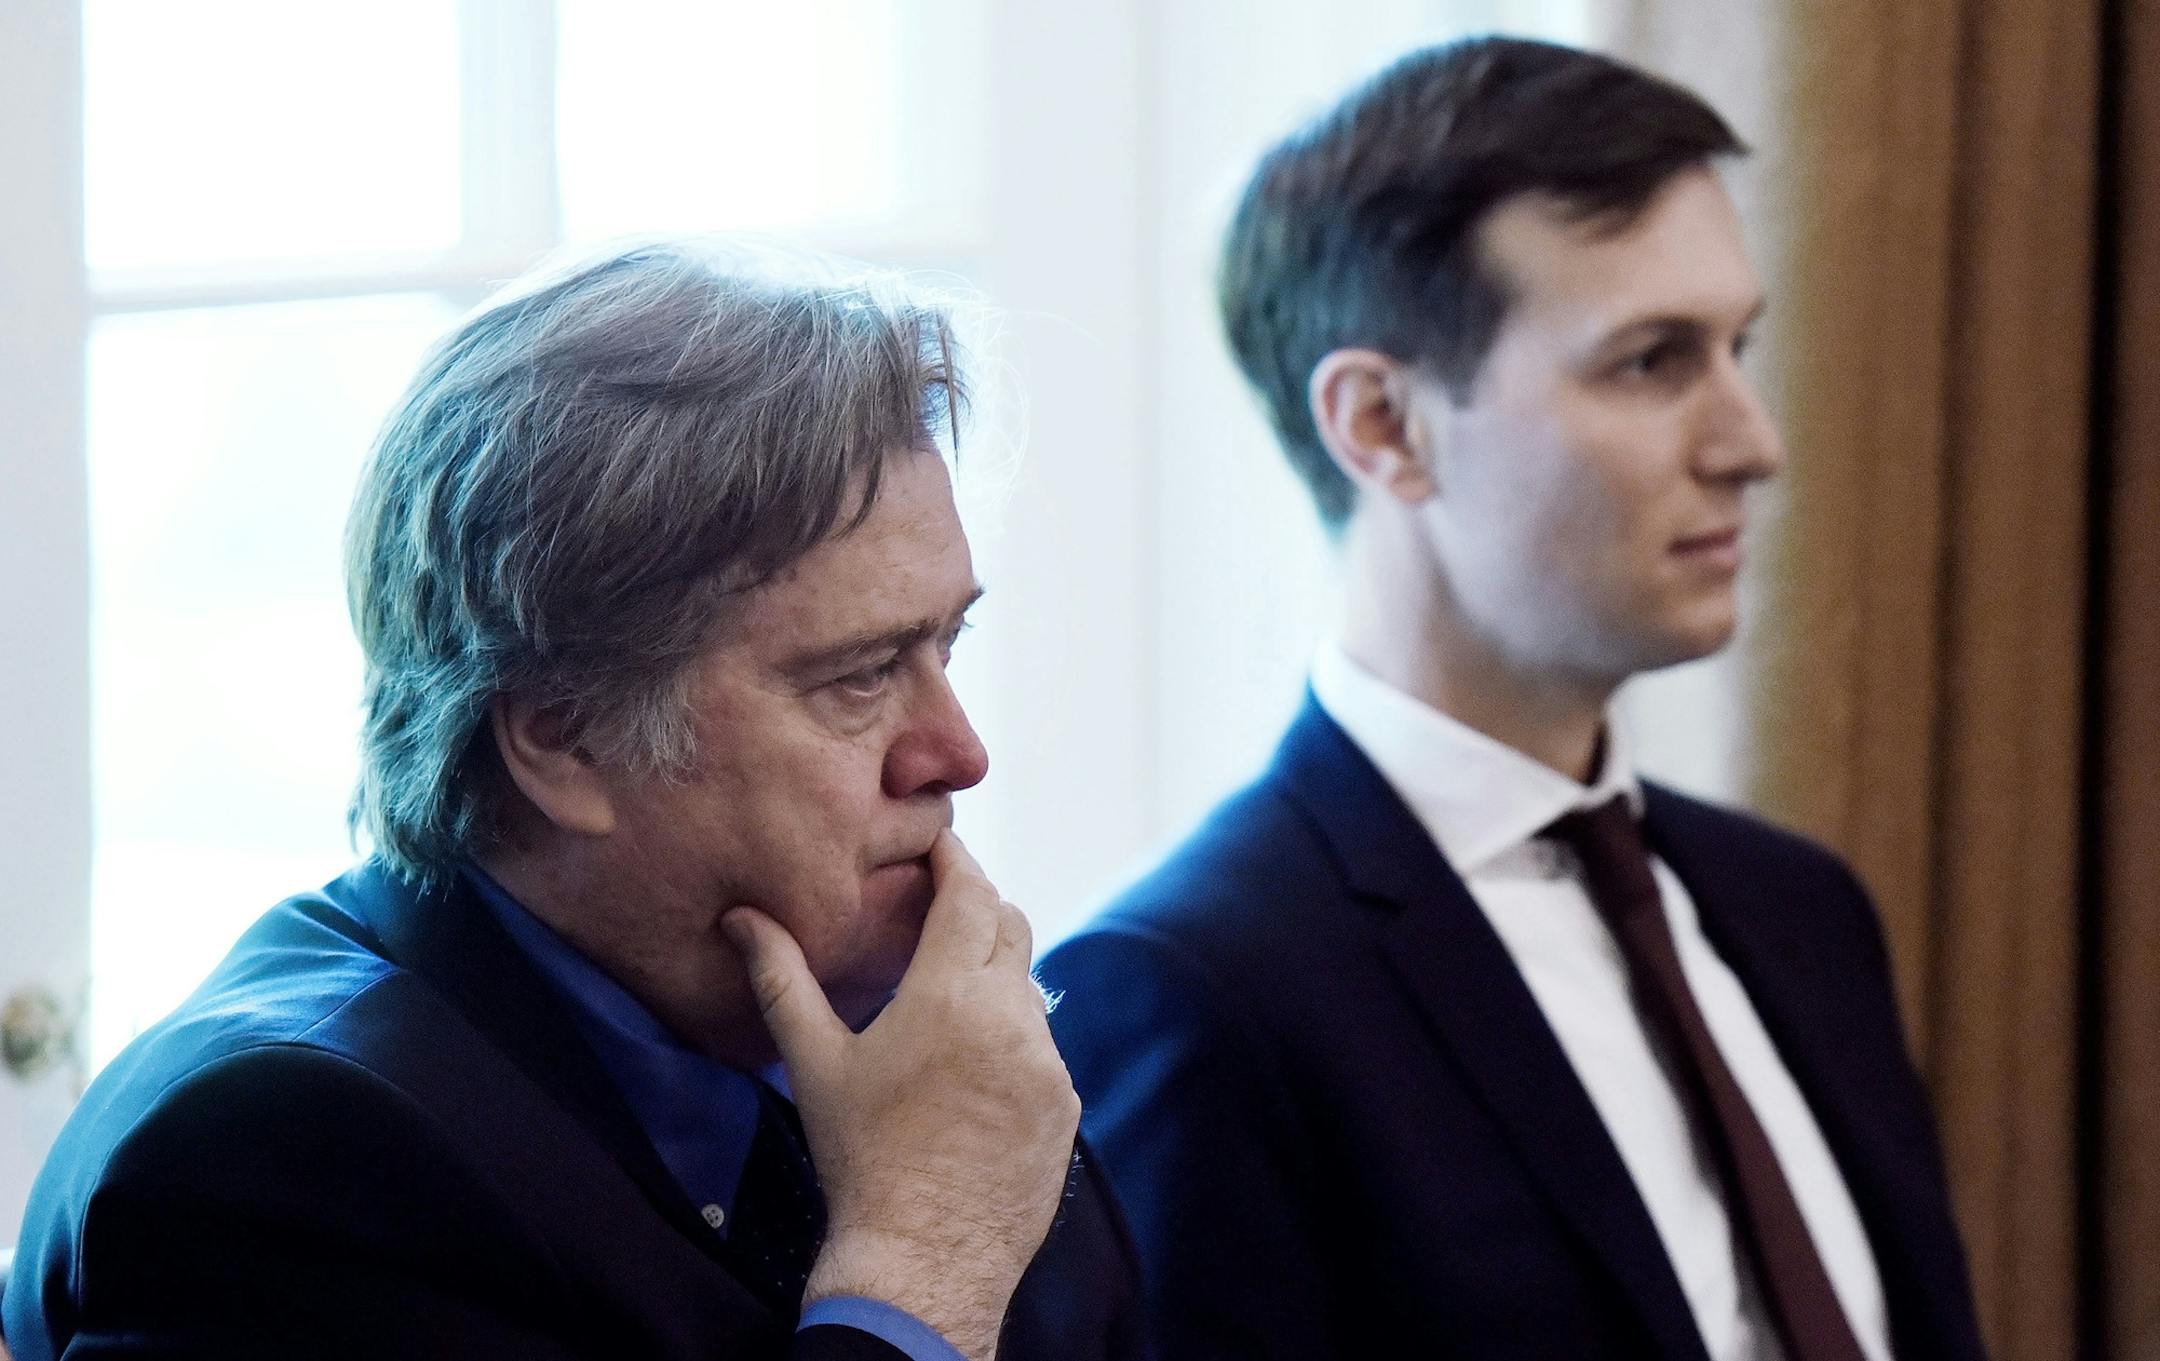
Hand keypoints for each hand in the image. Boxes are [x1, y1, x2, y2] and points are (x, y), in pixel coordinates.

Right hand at [723, 830, 1078, 1360]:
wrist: (922, 1258)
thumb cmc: (858, 1158)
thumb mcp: (814, 1064)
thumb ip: (782, 979)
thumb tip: (742, 919)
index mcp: (948, 995)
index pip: (969, 893)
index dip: (955, 859)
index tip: (938, 843)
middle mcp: (1010, 1018)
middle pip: (1010, 926)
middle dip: (977, 908)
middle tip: (939, 908)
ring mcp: (1047, 1063)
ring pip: (1028, 988)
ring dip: (994, 977)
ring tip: (947, 997)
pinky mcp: (1066, 1104)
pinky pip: (1043, 1046)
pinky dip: (1012, 1037)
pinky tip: (971, 1067)